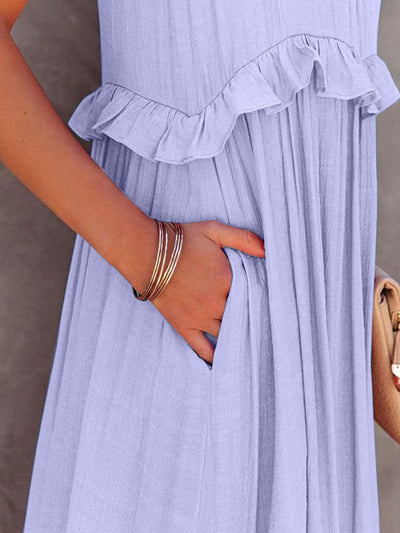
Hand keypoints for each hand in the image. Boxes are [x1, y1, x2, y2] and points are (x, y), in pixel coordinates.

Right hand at [148, 219, 264, 364]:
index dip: (262, 299)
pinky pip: (202, 349)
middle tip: (268, 329)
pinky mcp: (184, 326)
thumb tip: (267, 251)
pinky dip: (215, 357)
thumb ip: (243, 238)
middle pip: (243, 318)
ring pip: (227, 335)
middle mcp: (216, 303)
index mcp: (227, 280)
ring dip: (239, 339)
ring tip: (252, 346)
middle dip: (254, 321)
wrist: (146, 252)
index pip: (254, 296)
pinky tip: (225, 364)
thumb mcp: (214, 230)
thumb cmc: (181, 239)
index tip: (273, 304)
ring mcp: (200, 317)